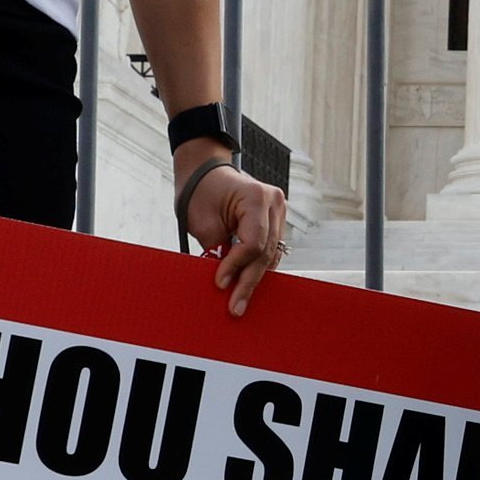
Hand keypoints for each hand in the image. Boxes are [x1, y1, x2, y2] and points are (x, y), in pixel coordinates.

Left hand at [174, 149, 289, 311]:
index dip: (237, 266)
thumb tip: (224, 283)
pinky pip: (269, 249)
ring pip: (270, 254)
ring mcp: (278, 211)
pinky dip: (257, 266)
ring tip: (239, 300)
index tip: (219, 283)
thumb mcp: (203, 222)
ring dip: (254, 276)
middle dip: (248, 281)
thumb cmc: (200, 192)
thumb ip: (217, 250)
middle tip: (235, 307)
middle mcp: (275, 203)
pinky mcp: (275, 221)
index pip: (253, 242)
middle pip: (265, 252)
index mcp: (257, 197)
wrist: (204, 172)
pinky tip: (246, 283)